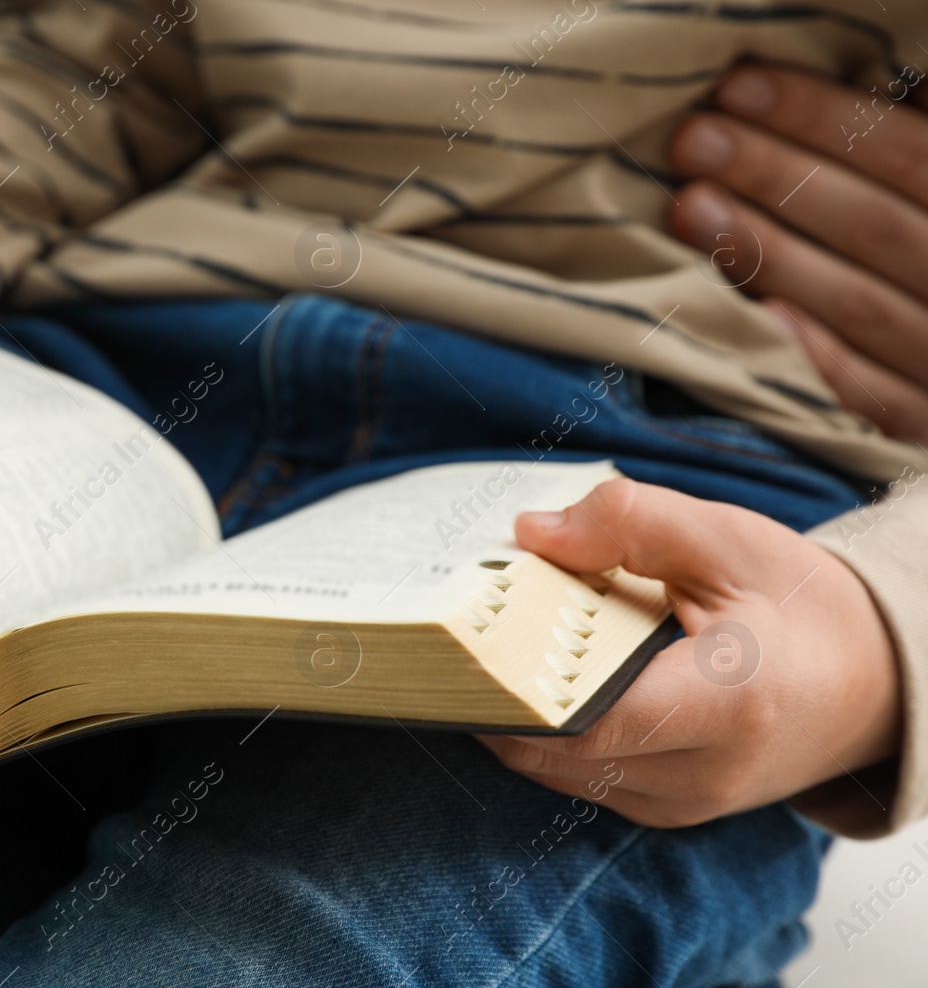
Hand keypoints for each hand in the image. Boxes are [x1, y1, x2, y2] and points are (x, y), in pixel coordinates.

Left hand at [477, 479, 900, 827]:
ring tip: (486, 652)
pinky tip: (533, 681)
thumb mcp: (727, 540)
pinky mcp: (669, 808)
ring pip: (557, 773)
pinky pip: (582, 778)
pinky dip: (549, 735)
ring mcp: (685, 804)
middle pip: (552, 753)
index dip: (506, 685)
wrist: (878, 679)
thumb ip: (631, 522)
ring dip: (516, 718)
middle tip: (451, 637)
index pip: (580, 721)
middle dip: (494, 696)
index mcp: (724, 705)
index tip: (459, 638)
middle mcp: (702, 775)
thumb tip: (533, 532)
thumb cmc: (807, 608)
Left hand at [670, 61, 927, 438]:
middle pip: (874, 225)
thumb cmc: (922, 237)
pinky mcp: (921, 429)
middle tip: (690, 140)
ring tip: (687, 207)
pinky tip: (755, 314)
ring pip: (862, 304)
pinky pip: (872, 397)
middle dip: (777, 177)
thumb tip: (884, 70)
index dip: (822, 116)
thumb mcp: (924, 182)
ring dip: (771, 253)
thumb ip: (911, 130)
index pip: (910, 155)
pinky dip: (817, 357)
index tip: (735, 83)